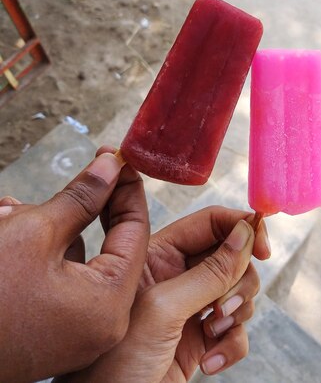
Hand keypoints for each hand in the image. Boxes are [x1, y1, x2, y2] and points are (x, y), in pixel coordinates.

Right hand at [0, 152, 148, 382]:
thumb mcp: (35, 231)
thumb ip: (82, 196)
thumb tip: (111, 166)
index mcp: (108, 303)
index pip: (136, 231)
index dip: (127, 188)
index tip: (118, 158)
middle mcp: (100, 325)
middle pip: (107, 245)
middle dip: (85, 206)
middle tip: (81, 174)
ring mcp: (75, 334)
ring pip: (76, 258)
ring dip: (53, 227)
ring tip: (14, 211)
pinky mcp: (51, 333)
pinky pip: (58, 280)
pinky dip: (39, 252)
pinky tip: (8, 227)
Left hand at [56, 205, 270, 381]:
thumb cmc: (113, 364)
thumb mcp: (163, 309)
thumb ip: (208, 272)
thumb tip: (245, 234)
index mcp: (159, 255)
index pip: (210, 223)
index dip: (241, 228)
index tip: (263, 248)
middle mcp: (176, 276)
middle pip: (232, 256)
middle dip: (238, 280)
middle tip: (224, 307)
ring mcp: (190, 308)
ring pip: (239, 291)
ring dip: (236, 314)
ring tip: (212, 335)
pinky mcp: (200, 340)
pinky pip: (236, 329)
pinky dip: (232, 344)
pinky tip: (210, 361)